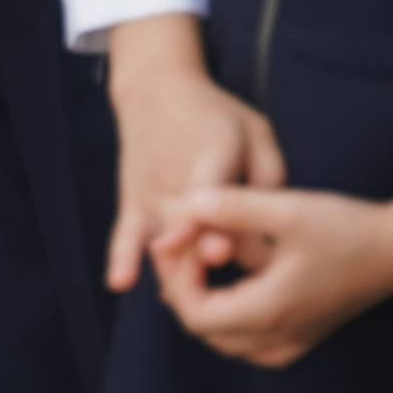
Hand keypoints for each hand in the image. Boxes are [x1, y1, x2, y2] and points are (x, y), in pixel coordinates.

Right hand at [105, 16, 283, 290]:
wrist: (156, 88)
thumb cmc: (217, 115)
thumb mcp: (257, 131)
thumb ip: (270, 176)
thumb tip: (271, 230)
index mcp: (213, 156)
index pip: (218, 202)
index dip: (230, 233)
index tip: (236, 255)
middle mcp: (177, 177)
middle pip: (192, 232)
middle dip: (205, 262)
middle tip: (229, 299)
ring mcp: (151, 191)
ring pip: (165, 242)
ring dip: (177, 274)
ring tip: (192, 303)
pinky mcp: (132, 201)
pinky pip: (124, 234)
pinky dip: (122, 257)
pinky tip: (121, 282)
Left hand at [148, 183, 392, 366]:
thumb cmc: (347, 227)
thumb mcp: (289, 209)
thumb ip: (236, 206)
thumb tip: (189, 204)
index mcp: (269, 312)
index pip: (194, 314)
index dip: (176, 278)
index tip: (177, 240)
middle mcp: (277, 338)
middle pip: (204, 329)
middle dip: (183, 287)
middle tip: (180, 245)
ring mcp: (292, 342)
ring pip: (224, 338)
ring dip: (204, 301)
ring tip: (201, 257)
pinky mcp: (303, 336)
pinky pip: (249, 341)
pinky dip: (229, 315)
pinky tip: (232, 280)